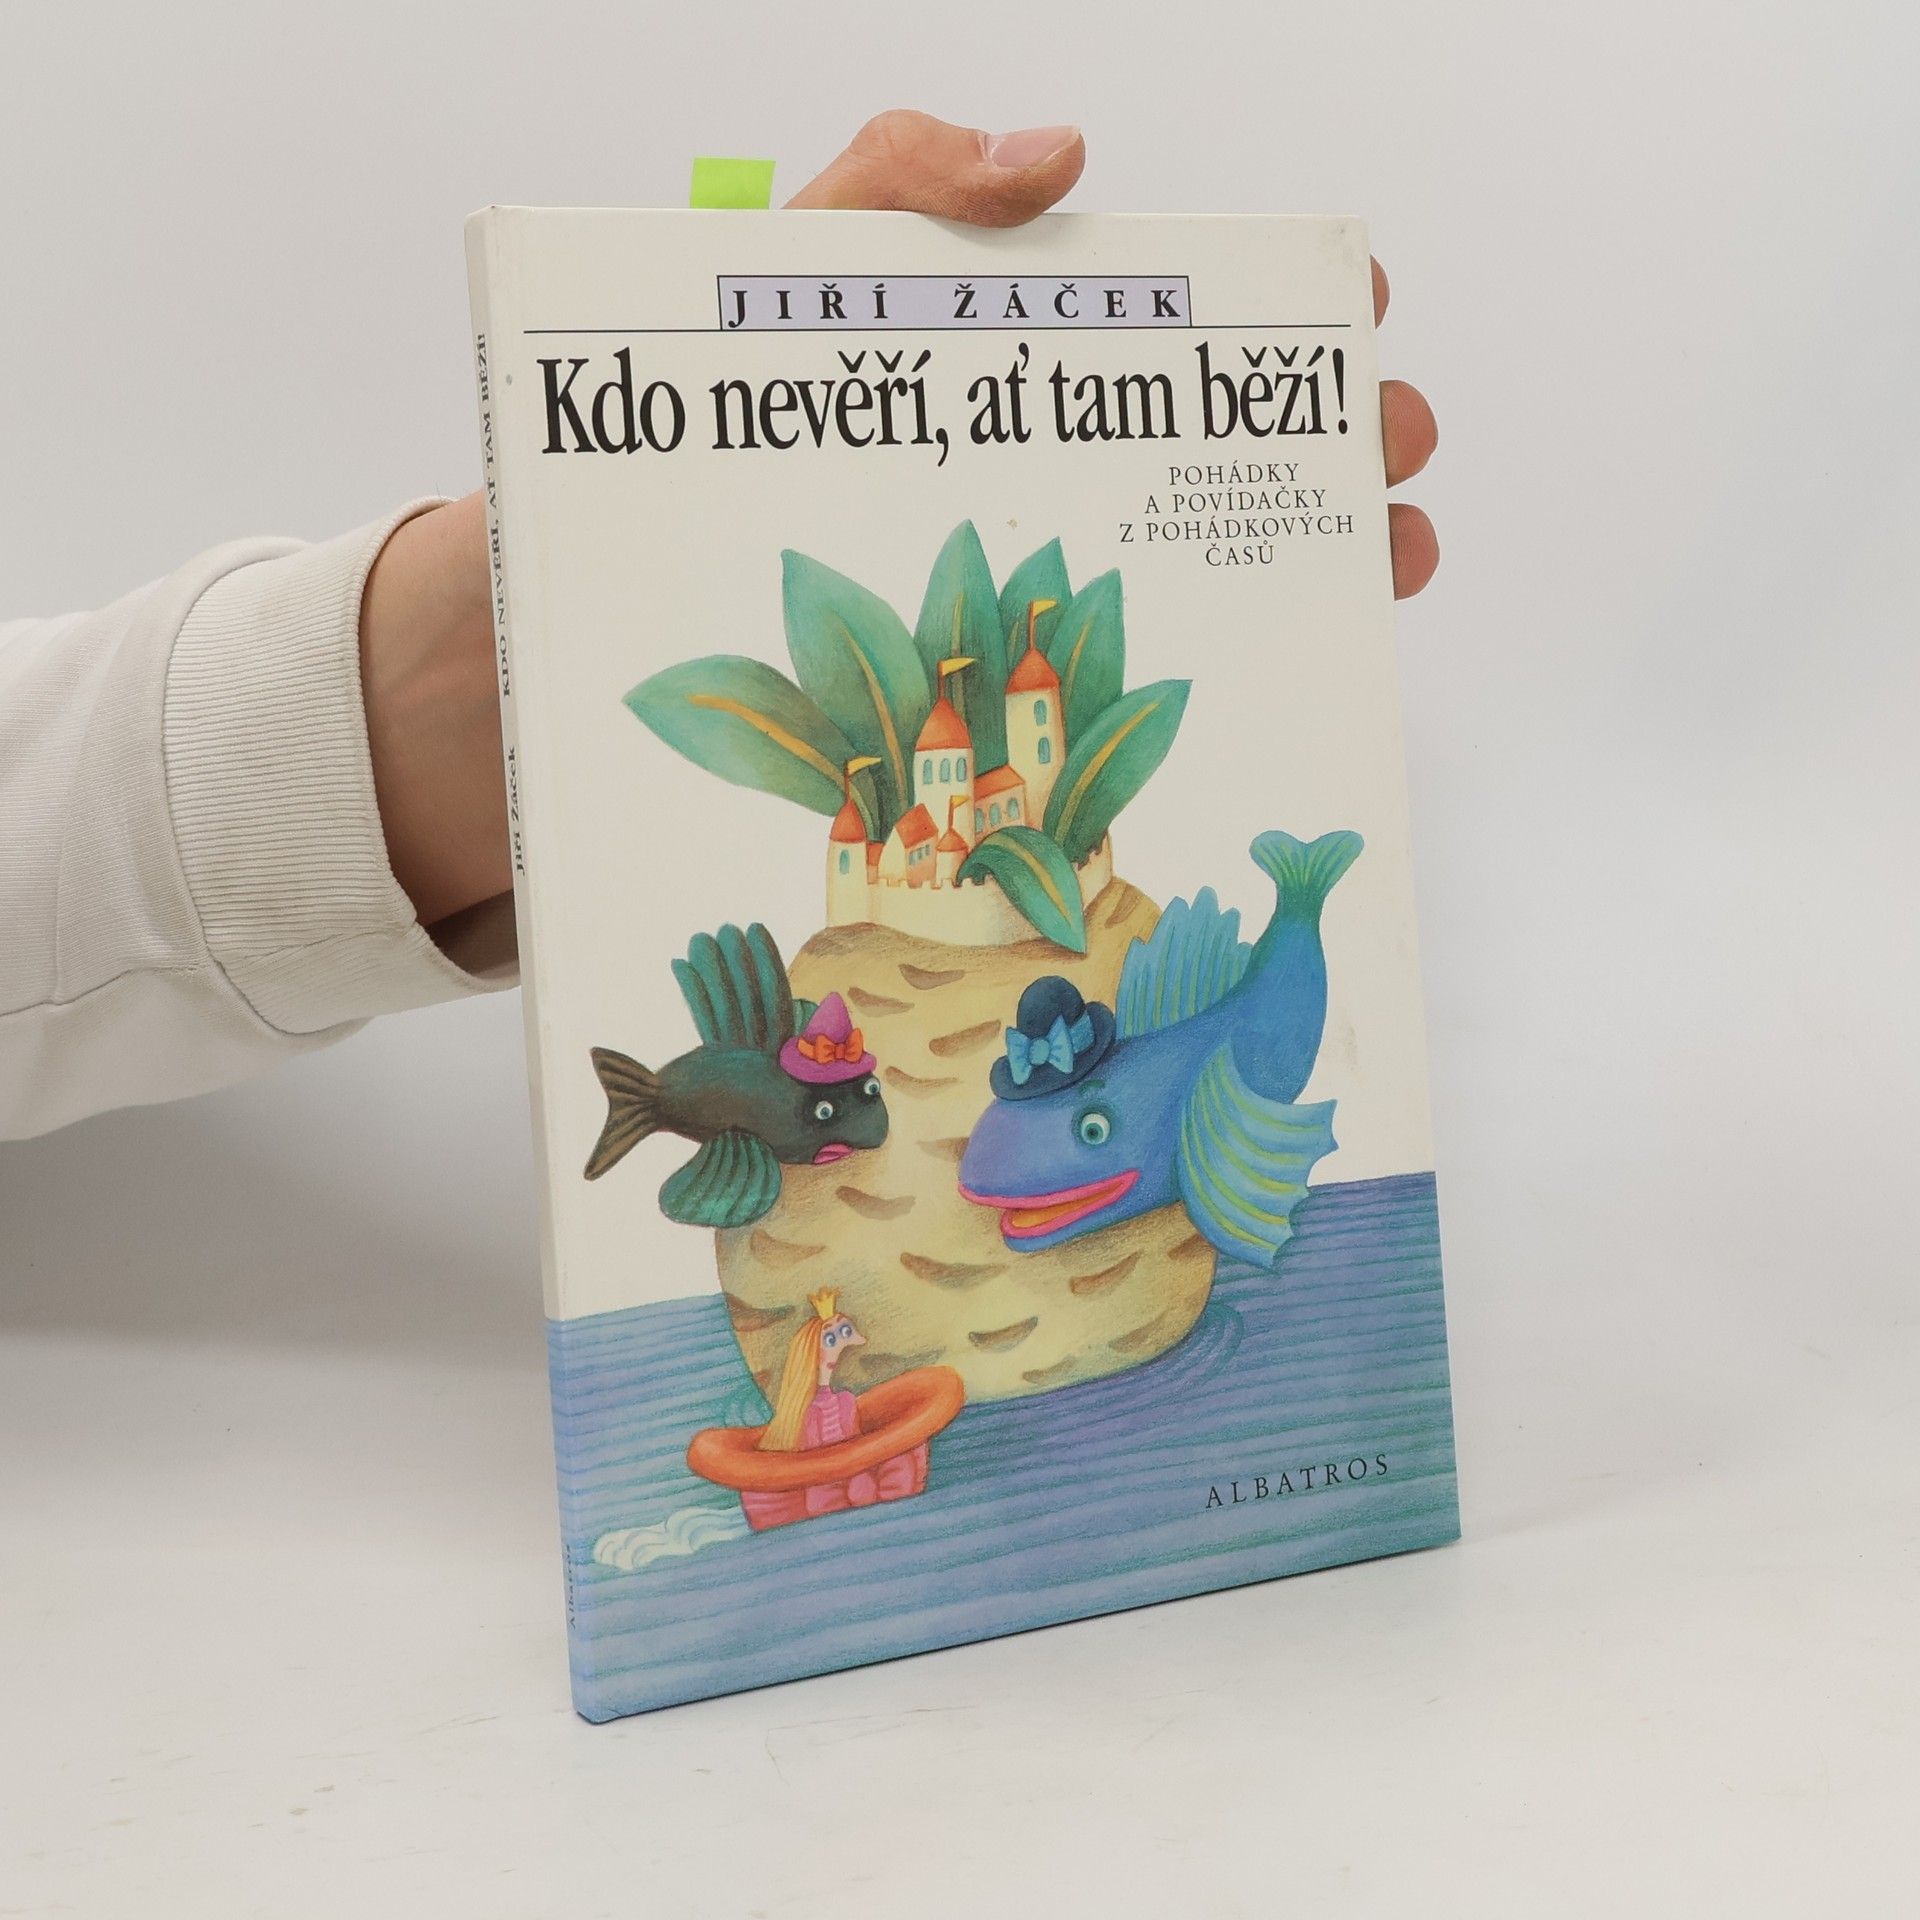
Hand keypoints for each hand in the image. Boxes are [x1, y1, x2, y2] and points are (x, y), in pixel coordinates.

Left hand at [360, 112, 1438, 930]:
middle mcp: (975, 490)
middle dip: (1304, 448)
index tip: (1345, 308)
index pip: (1129, 328)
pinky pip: (1084, 717)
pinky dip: (1181, 705)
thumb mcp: (745, 301)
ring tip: (1378, 569)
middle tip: (1391, 453)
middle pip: (1172, 459)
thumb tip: (1050, 154)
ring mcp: (967, 611)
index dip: (1245, 315)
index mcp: (948, 381)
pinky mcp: (947, 732)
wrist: (526, 670)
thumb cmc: (633, 473)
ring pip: (1158, 580)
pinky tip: (1254, 691)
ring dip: (1283, 567)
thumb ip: (877, 195)